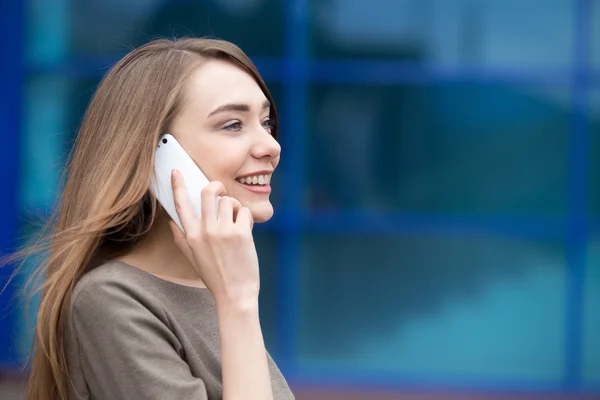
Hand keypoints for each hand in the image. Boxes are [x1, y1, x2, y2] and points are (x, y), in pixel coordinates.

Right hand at [169, 169, 259, 305]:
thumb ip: (182, 239)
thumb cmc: (215, 277)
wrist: (234, 295)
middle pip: (208, 192)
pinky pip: (244, 212)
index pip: (180, 204)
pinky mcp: (241, 233)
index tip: (176, 172)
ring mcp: (223, 231)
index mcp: (191, 236)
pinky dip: (246, 219)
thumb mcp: (193, 258)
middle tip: (222, 192)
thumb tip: (172, 223)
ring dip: (234, 207)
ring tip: (236, 221)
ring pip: (229, 200)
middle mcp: (205, 231)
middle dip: (217, 187)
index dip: (177, 185)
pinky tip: (245, 231)